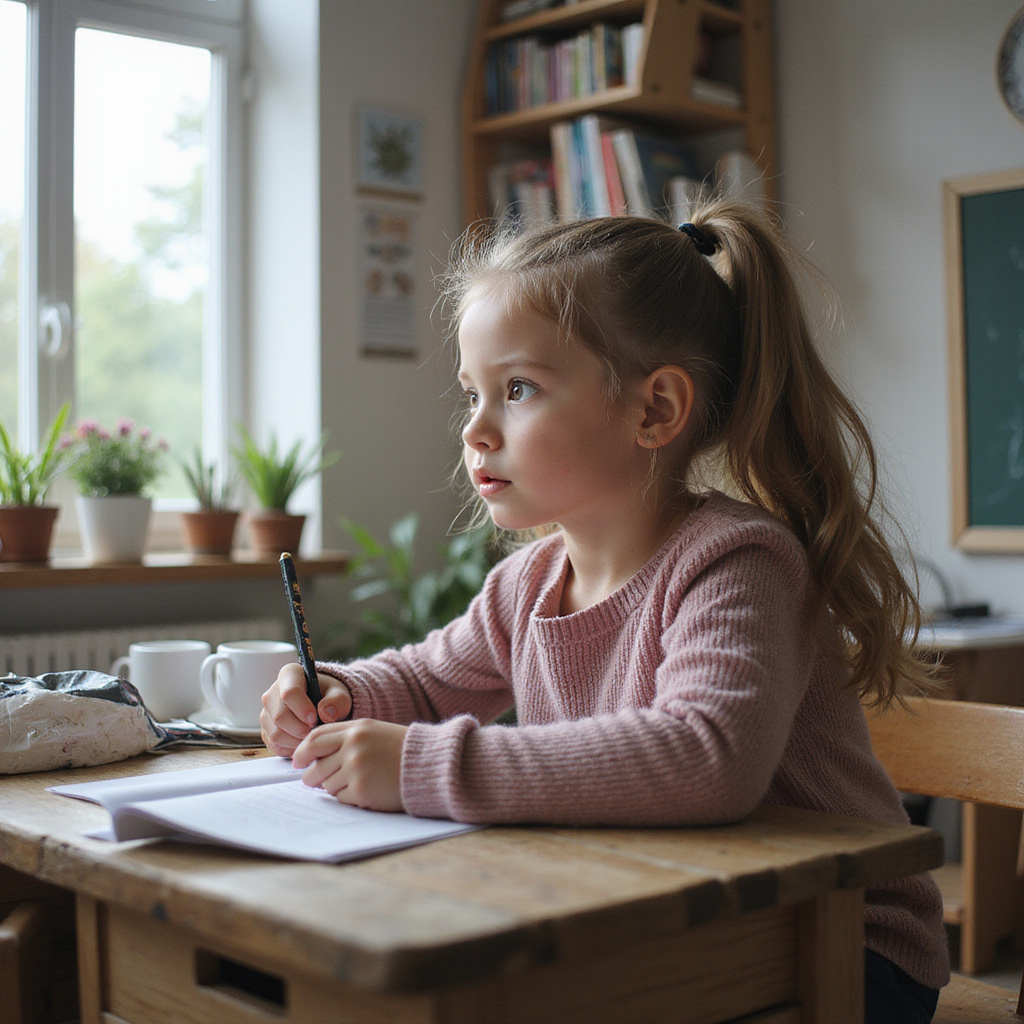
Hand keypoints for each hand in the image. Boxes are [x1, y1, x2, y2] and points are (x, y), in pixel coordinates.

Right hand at [260, 663, 352, 755]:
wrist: (323, 705)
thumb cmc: (329, 696)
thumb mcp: (340, 695)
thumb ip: (337, 701)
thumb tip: (325, 714)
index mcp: (289, 675)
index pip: (289, 693)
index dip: (302, 709)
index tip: (315, 718)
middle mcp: (272, 693)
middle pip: (280, 717)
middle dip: (300, 729)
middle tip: (315, 731)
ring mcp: (267, 713)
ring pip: (275, 734)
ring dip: (296, 741)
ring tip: (312, 736)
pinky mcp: (266, 731)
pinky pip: (274, 745)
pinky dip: (290, 748)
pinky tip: (303, 741)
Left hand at [292, 720, 407, 811]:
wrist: (427, 764)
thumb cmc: (397, 748)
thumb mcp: (371, 731)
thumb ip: (342, 737)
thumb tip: (310, 757)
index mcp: (355, 730)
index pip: (315, 739)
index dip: (302, 752)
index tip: (298, 761)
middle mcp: (353, 747)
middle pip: (315, 766)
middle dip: (311, 776)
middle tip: (315, 780)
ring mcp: (357, 770)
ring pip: (326, 784)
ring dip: (334, 786)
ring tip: (355, 781)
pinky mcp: (362, 791)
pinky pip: (340, 798)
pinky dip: (348, 796)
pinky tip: (366, 788)